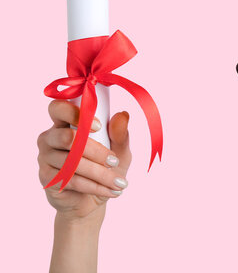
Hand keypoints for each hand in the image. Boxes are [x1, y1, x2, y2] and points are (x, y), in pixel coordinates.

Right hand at [37, 100, 131, 222]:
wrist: (93, 200)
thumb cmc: (105, 168)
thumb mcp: (120, 151)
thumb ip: (120, 134)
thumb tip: (122, 115)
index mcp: (65, 123)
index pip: (59, 108)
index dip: (75, 114)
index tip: (98, 126)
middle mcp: (50, 138)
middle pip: (67, 138)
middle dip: (96, 151)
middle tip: (115, 161)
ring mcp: (45, 158)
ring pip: (72, 162)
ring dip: (100, 173)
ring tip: (119, 182)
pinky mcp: (47, 178)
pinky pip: (71, 180)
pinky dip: (95, 186)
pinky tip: (110, 191)